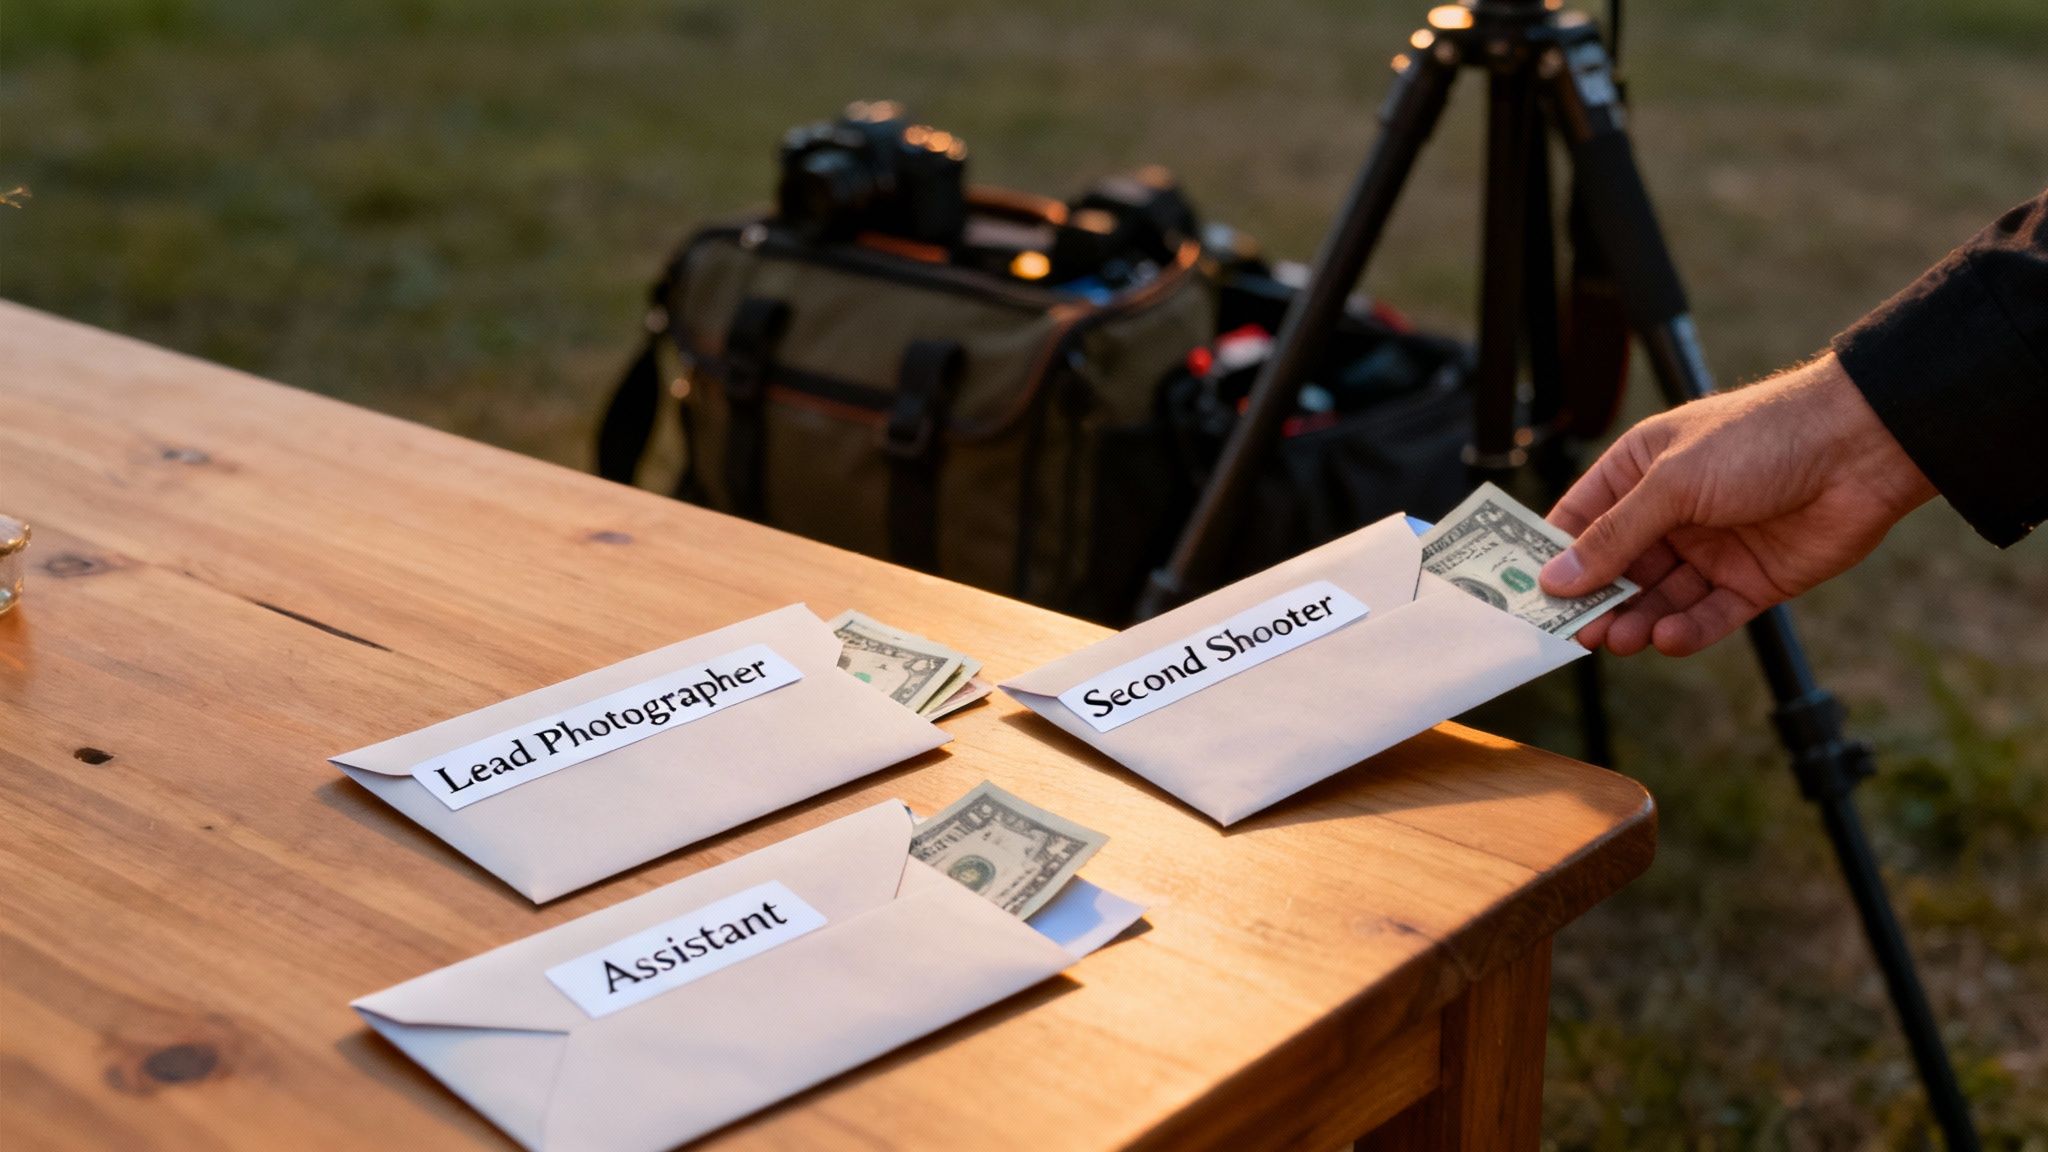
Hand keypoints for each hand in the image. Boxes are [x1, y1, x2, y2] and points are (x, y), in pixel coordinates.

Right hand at [1539, 354, 1935, 655]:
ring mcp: (1710, 549)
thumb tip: (1556, 578)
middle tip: (1576, 633)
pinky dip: (1686, 631)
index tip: (1528, 596)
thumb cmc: (1763, 438)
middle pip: (1615, 569)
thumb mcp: (1673, 482)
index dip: (1552, 558)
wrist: (1862, 448)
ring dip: (1636, 622)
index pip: (1579, 520)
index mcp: (1640, 471)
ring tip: (1620, 640)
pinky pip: (1707, 616)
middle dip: (1595, 601)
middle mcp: (1671, 512)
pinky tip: (1668, 638)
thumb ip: (1615, 535)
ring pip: (1657, 599)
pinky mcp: (1751, 581)